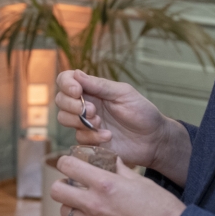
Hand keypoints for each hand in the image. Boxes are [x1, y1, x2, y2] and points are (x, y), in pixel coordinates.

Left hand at [50, 155, 184, 215]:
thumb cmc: (162, 207)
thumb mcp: (141, 181)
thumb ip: (120, 169)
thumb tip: (110, 159)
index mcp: (104, 184)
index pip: (67, 166)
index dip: (66, 163)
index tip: (70, 164)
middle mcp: (94, 204)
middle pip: (57, 191)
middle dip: (63, 185)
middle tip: (73, 186)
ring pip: (66, 213)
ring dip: (74, 207)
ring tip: (87, 206)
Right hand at [55, 70, 189, 184]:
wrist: (154, 140)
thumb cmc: (142, 112)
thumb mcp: (123, 94)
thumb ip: (100, 85)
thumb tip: (76, 73)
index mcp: (93, 89)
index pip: (66, 80)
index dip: (66, 84)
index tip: (77, 91)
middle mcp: (85, 104)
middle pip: (60, 100)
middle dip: (72, 104)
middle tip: (93, 110)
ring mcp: (86, 123)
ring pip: (64, 118)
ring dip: (79, 120)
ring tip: (99, 122)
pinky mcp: (89, 141)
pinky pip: (78, 137)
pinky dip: (92, 136)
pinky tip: (108, 136)